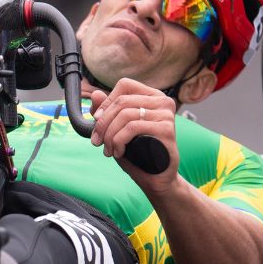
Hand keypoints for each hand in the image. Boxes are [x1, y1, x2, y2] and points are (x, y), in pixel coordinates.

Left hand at [89, 78, 179, 193]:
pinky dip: (119, 141)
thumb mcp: (117, 130)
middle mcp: (162, 101)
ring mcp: (166, 114)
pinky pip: (133, 127)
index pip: (124, 85)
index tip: (96, 120)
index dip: (107, 101)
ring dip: (110, 135)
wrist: (157, 178)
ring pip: (125, 115)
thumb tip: (95, 94)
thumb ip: (107, 112)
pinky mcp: (167, 129)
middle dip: (103, 123)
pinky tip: (119, 152)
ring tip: (108, 150)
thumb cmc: (139, 153)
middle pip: (122, 101)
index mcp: (152, 96)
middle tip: (96, 141)